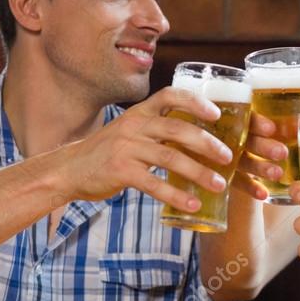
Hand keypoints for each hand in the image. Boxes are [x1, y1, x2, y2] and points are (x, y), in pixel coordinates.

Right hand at [57, 86, 233, 212]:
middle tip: (229, 157)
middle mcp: (135, 126)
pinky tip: (193, 205)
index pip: (170, 95)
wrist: (69, 169)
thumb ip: (160, 129)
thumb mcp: (132, 130)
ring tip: (219, 185)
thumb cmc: (110, 150)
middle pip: (178, 128)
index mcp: (141, 113)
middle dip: (207, 143)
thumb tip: (203, 137)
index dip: (196, 102)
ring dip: (199, 172)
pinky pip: (153, 183)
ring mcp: (126, 148)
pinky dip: (176, 195)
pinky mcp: (120, 171)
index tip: (217, 114)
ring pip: (170, 157)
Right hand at [231, 93, 299, 199]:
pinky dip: (250, 187)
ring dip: (260, 167)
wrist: (254, 147)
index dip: (258, 121)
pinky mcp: (229, 171)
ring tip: (278, 174)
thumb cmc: (277, 127)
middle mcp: (235, 131)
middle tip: (282, 153)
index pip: (249, 113)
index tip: (272, 129)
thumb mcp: (291, 117)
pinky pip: (237, 181)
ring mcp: (229, 152)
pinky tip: (264, 195)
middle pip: (245, 137)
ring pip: (242, 160)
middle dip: (263, 146)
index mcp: (249, 112)